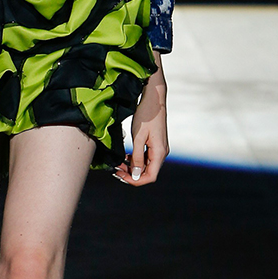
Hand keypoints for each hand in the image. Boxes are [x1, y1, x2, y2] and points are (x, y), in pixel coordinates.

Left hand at [113, 63, 168, 186]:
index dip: (135, 180)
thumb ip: (136, 157)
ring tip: (118, 164)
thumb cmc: (146, 115)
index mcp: (159, 153)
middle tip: (116, 170)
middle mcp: (161, 153)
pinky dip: (135, 159)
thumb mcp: (138, 137)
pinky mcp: (155, 144)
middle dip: (131, 174)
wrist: (153, 99)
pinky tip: (125, 157)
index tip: (121, 176)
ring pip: (146, 165)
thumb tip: (135, 174)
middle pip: (147, 172)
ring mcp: (159, 148)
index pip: (150, 176)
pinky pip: (145, 157)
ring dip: (132, 167)